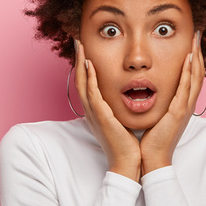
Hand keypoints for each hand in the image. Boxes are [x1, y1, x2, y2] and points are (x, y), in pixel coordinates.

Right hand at [74, 39, 141, 181]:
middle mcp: (91, 111)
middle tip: (77, 42)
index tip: (85, 51)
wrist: (127, 163)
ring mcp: (94, 113)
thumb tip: (127, 97)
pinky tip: (89, 65)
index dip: (84, 67)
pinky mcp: (100, 117)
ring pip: (82, 84)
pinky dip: (89, 78)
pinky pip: (92, 94)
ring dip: (80, 64)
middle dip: (78, 60)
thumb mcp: (121, 121)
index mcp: (96, 111)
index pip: (86, 84)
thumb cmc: (127, 145)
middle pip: (79, 80)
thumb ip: (119, 109)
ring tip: (80, 47)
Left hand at [140, 31, 204, 175]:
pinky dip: (189, 72)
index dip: (192, 59)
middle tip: (198, 34)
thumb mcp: (156, 115)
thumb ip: (157, 102)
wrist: (151, 158)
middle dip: (197, 52)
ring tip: (196, 39)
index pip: (190, 77)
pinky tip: (189, 59)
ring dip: (196, 57)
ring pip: (195, 77)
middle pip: (197, 73)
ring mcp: (184, 108)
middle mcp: (186, 104)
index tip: (191, 42)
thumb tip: (149, 91)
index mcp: (180, 105)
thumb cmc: (151, 139)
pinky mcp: (178, 113)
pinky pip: (186, 89)